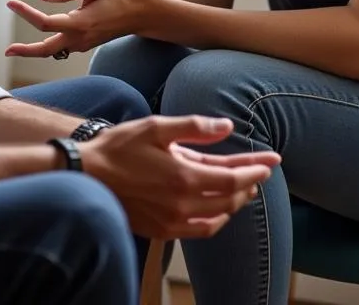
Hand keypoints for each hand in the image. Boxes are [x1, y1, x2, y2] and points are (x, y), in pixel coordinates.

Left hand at [6, 0, 146, 57]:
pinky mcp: (86, 42)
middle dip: (25, 51)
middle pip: (46, 49)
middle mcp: (80, 37)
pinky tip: (40, 36)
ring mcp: (83, 43)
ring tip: (16, 48)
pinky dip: (48, 45)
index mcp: (80, 23)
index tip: (10, 3)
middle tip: (7, 50)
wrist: (143, 12)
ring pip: (54, 51)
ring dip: (35, 49)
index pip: (45, 23)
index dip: (25, 14)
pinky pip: (63, 47)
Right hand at [81, 115, 279, 239]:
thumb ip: (194, 128)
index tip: (271, 161)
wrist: (88, 174)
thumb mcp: (156, 127)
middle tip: (262, 170)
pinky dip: (216, 221)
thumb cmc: (119, 147)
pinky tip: (219, 211)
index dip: (254, 169)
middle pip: (229, 198)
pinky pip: (200, 231)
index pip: (232, 178)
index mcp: (183, 176)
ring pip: (218, 216)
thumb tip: (226, 126)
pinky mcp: (162, 230)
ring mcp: (173, 221)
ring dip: (235, 201)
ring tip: (244, 188)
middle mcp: (182, 204)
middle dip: (249, 183)